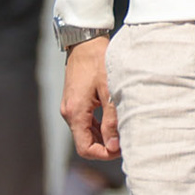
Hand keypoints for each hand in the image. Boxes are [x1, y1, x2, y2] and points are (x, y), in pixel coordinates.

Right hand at [60, 37, 118, 160]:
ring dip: (102, 136)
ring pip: (85, 133)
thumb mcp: (109, 90)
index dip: (104, 154)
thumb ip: (111, 120)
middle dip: (105, 146)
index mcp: (75, 112)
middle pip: (85, 143)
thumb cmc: (98, 62)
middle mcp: (68, 113)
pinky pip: (84, 122)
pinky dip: (97, 126)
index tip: (121, 148)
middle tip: (125, 140)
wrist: (84, 41)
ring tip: (121, 130)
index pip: (85, 149)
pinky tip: (112, 119)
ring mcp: (69, 107)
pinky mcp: (73, 101)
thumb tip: (114, 146)